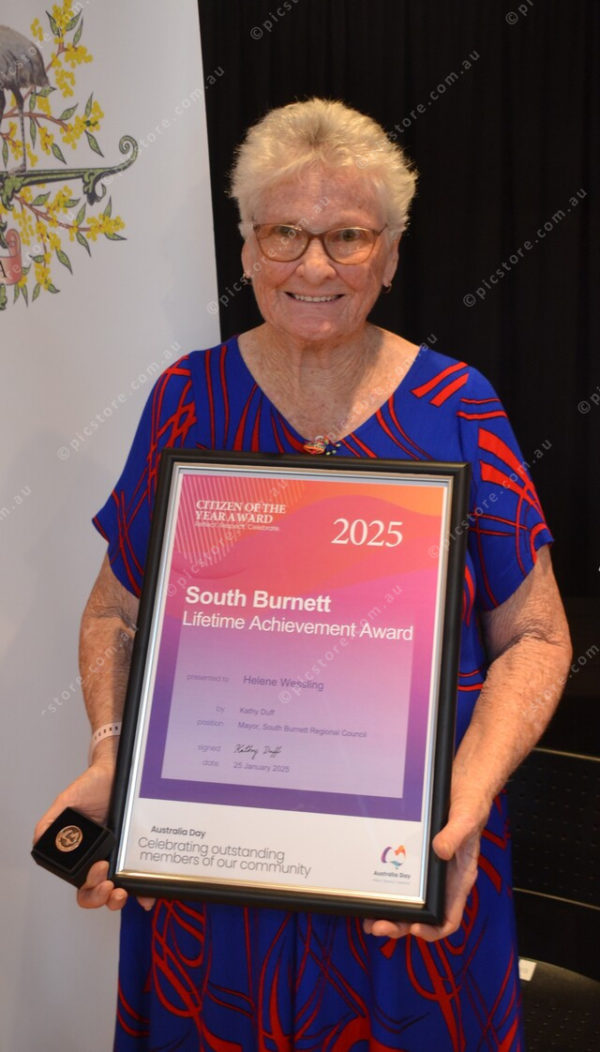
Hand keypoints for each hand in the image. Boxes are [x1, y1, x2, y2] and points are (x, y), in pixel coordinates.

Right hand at [34, 750, 155, 912]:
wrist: (117, 770)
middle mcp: (101, 859)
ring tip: (123, 892)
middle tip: (109, 885)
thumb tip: (40, 842)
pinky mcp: (137, 851)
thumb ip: (50, 823)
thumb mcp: (66, 802)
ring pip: (120, 890)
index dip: (89, 890)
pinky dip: (144, 890)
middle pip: (99, 893)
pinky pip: (141, 875)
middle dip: (101, 897)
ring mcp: (120, 856)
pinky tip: (147, 894)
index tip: (98, 872)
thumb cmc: (91, 786)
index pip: (82, 885)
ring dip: (120, 900)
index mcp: (82, 855)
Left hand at [363, 802, 484, 941]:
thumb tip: (440, 851)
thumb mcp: (467, 818)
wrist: (461, 784)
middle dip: (400, 925)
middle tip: (377, 926)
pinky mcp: (414, 857)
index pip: (449, 917)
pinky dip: (385, 888)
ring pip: (408, 901)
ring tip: (368, 917)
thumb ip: (456, 835)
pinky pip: (399, 877)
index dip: (432, 930)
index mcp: (459, 878)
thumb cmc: (470, 804)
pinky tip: (370, 888)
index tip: (414, 929)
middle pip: (421, 915)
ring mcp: (427, 870)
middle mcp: (442, 880)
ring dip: (389, 913)